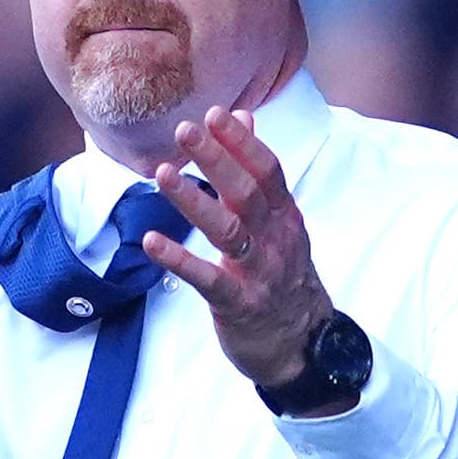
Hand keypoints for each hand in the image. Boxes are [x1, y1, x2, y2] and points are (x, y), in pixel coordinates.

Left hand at [141, 106, 337, 396]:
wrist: (304, 344)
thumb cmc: (282, 276)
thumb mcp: (278, 223)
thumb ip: (258, 171)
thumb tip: (244, 117)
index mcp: (284, 217)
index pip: (267, 171)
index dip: (241, 142)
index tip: (213, 114)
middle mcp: (275, 240)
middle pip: (247, 194)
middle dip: (217, 159)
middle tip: (184, 131)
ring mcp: (259, 273)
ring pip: (229, 232)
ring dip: (194, 201)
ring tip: (163, 174)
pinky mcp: (240, 305)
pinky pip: (210, 280)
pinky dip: (181, 260)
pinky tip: (153, 241)